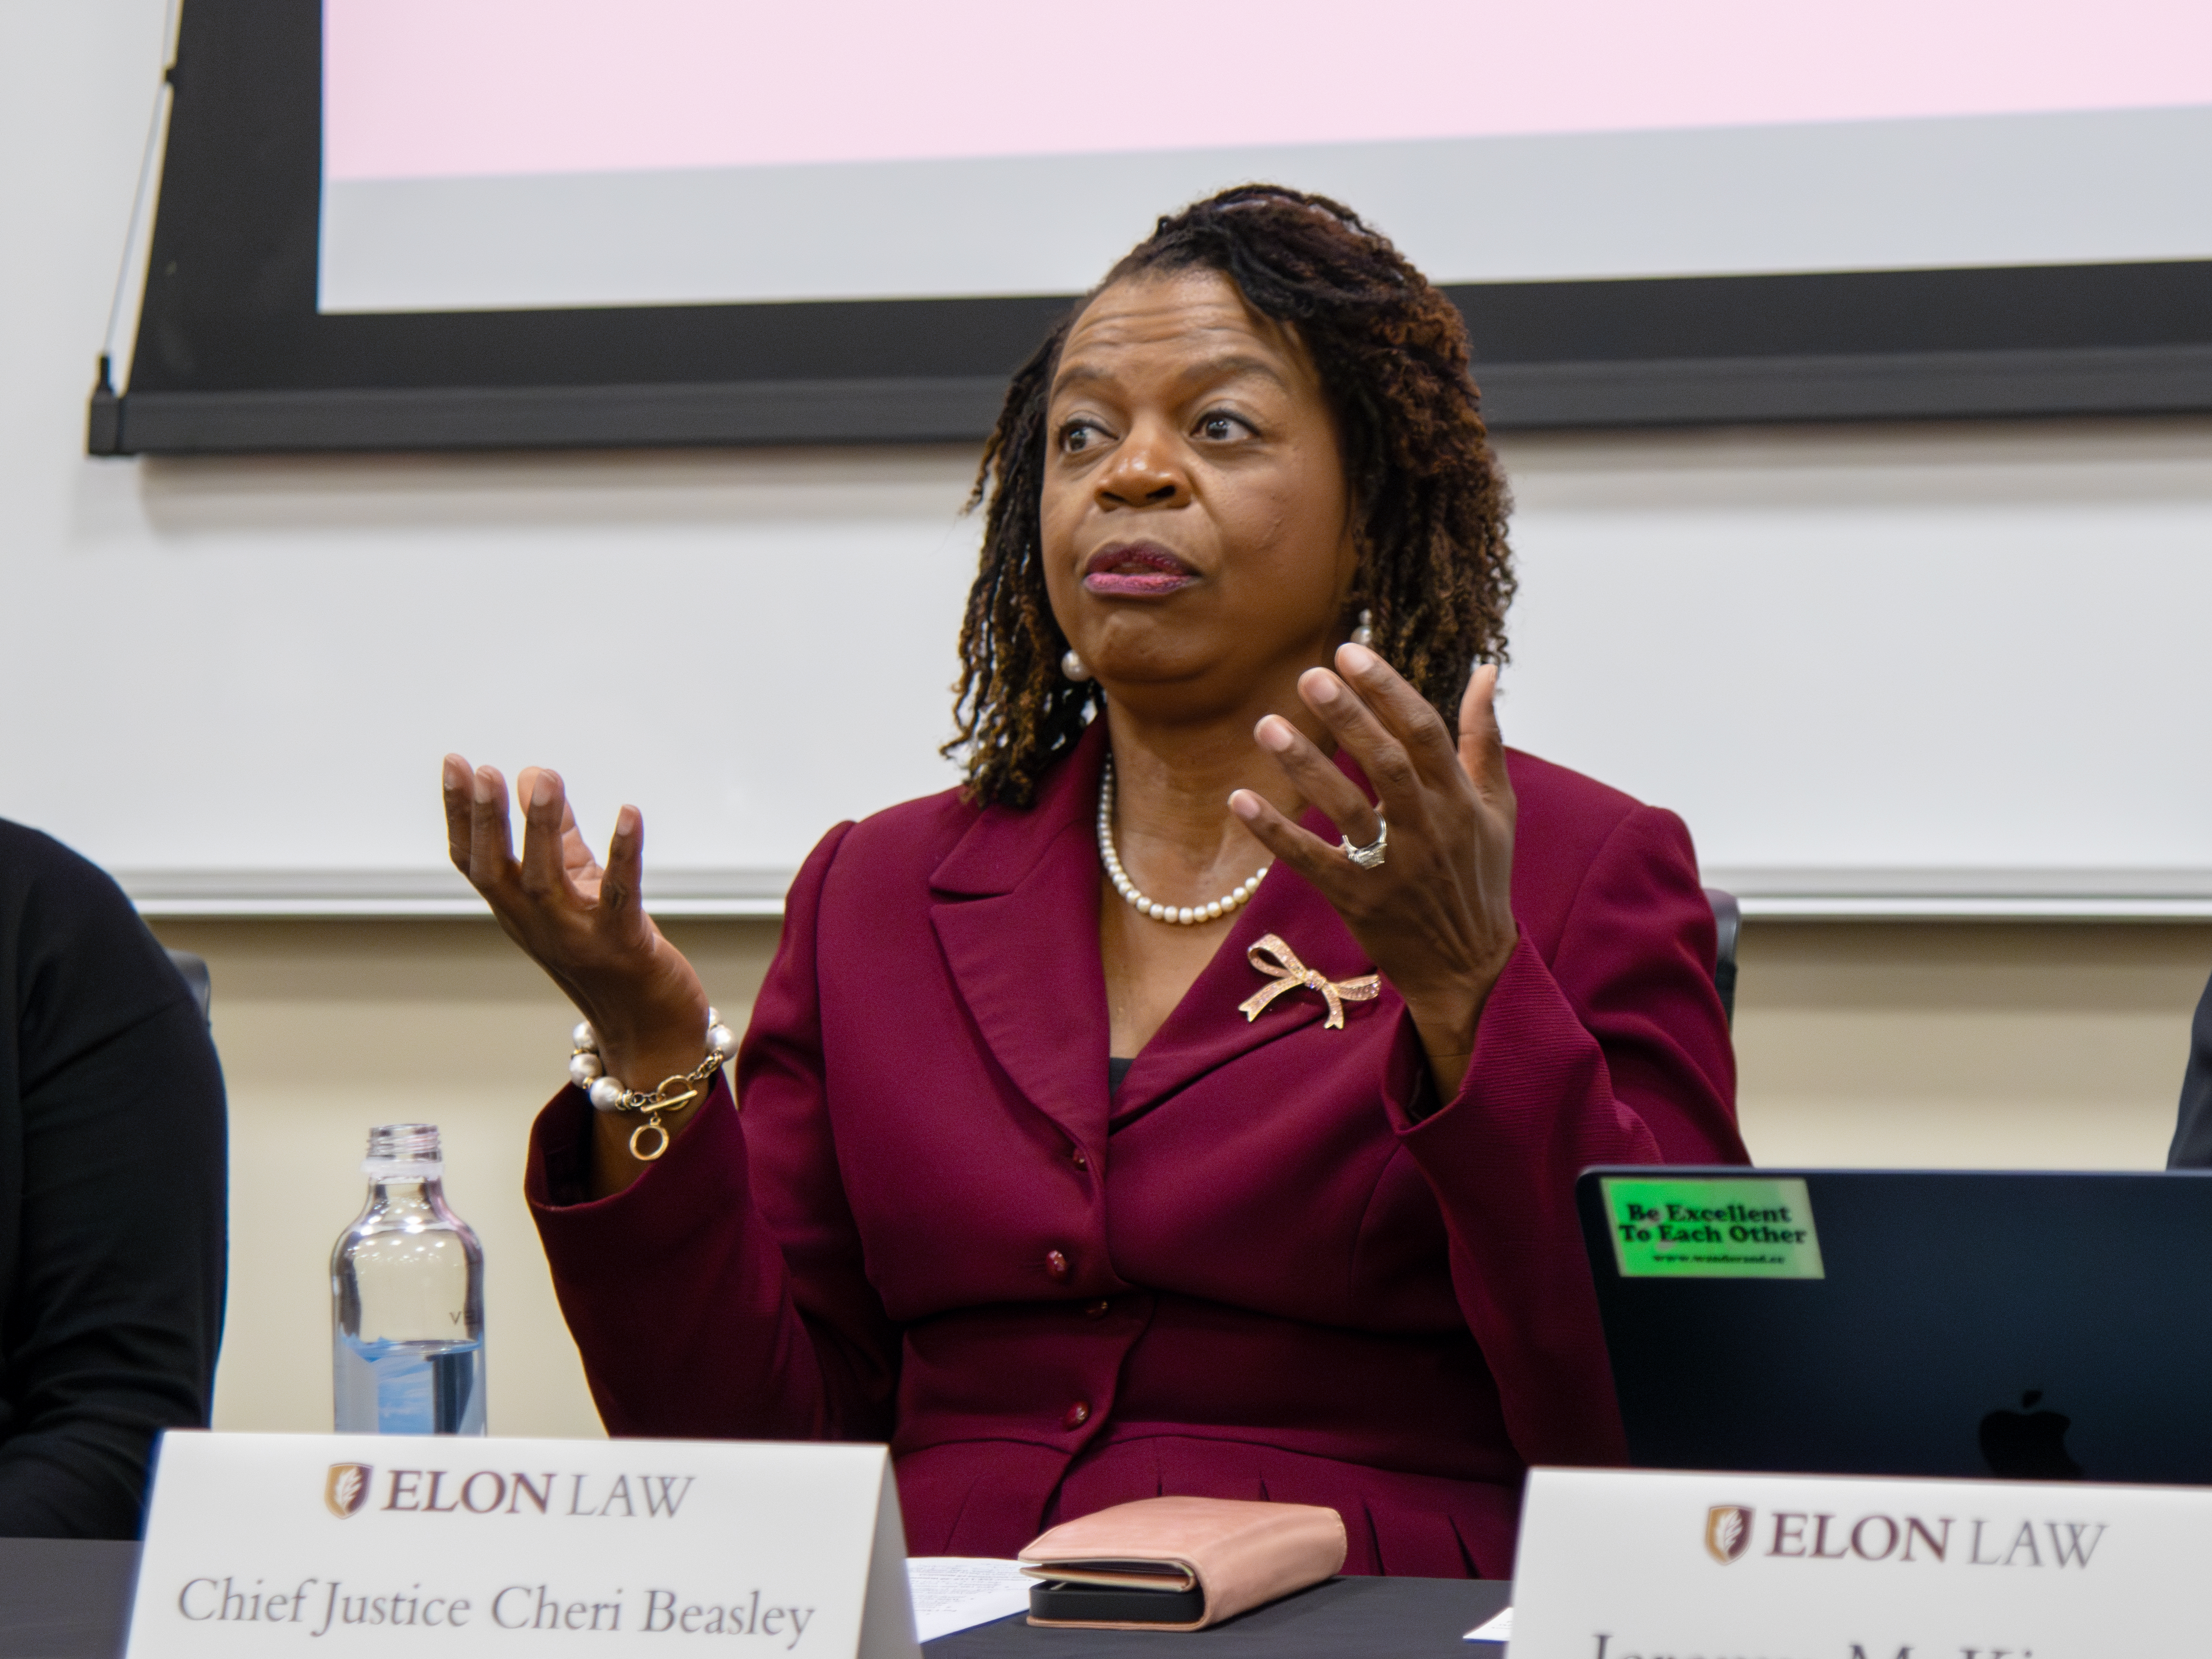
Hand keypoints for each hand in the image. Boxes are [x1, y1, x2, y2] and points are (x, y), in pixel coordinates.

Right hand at [441, 756, 710, 1192]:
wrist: (650, 1029)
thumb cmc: (613, 954)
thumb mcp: (578, 888)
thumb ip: (559, 837)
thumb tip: (537, 776)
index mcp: (520, 911)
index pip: (475, 861)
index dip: (460, 814)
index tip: (455, 762)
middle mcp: (538, 926)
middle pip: (498, 871)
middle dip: (486, 820)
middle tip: (483, 769)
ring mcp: (576, 938)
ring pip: (546, 881)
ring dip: (541, 829)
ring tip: (544, 778)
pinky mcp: (624, 944)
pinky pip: (620, 893)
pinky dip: (624, 852)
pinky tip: (629, 812)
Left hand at [1227, 646, 1517, 1096]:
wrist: (1470, 968)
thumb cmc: (1478, 876)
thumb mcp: (1497, 808)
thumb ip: (1485, 738)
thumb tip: (1487, 670)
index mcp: (1459, 800)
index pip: (1424, 731)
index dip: (1387, 688)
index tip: (1350, 651)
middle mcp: (1428, 829)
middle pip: (1385, 762)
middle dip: (1347, 716)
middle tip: (1308, 675)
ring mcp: (1392, 867)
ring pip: (1345, 808)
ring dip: (1305, 765)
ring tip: (1266, 724)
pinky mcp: (1358, 900)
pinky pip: (1310, 861)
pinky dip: (1275, 832)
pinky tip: (1239, 799)